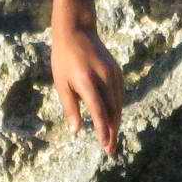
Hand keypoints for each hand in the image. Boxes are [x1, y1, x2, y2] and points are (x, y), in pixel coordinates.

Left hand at [51, 23, 124, 155]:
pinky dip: (117, 109)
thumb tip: (76, 131)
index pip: (99, 111)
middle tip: (110, 150)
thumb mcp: (61, 83)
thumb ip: (70, 108)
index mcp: (87, 81)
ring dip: (116, 123)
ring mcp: (113, 74)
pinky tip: (113, 120)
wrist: (77, 31)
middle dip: (112, 132)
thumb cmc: (64, 59)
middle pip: (112, 111)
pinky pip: (120, 95)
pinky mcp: (117, 72)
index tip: (104, 145)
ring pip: (119, 104)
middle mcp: (103, 78)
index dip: (103, 130)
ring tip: (112, 139)